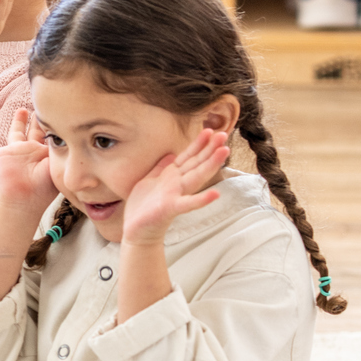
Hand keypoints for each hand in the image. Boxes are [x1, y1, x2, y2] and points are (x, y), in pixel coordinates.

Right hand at [0, 108, 57, 210]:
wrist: (24, 200)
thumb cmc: (43, 187)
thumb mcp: (55, 163)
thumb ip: (56, 146)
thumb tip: (57, 132)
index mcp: (45, 155)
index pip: (50, 136)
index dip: (53, 125)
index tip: (58, 113)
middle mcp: (31, 152)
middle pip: (35, 131)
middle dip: (37, 121)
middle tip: (40, 109)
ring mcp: (15, 153)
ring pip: (15, 133)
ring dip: (18, 121)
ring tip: (21, 110)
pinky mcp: (0, 157)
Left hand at [120, 128, 228, 245]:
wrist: (137, 231)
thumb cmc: (144, 206)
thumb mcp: (150, 181)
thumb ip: (161, 168)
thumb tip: (170, 154)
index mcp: (171, 176)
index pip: (188, 156)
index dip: (198, 144)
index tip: (210, 130)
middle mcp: (177, 184)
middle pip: (196, 163)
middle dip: (209, 149)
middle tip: (224, 134)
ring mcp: (176, 195)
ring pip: (196, 177)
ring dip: (210, 164)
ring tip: (224, 152)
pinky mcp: (171, 208)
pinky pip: (188, 204)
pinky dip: (201, 200)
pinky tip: (215, 195)